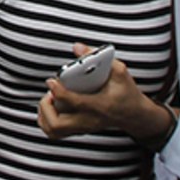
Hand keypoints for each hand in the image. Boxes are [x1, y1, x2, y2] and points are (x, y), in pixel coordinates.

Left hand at [37, 43, 167, 141]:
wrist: (135, 115)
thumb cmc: (126, 92)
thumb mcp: (119, 72)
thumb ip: (99, 57)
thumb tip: (77, 47)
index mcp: (99, 105)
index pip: (74, 103)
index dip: (58, 91)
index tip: (51, 80)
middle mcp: (89, 120)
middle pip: (57, 125)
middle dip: (45, 108)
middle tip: (49, 94)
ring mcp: (83, 128)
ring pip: (53, 131)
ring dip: (44, 114)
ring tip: (49, 99)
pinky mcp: (79, 130)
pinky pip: (56, 132)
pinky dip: (47, 120)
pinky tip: (52, 106)